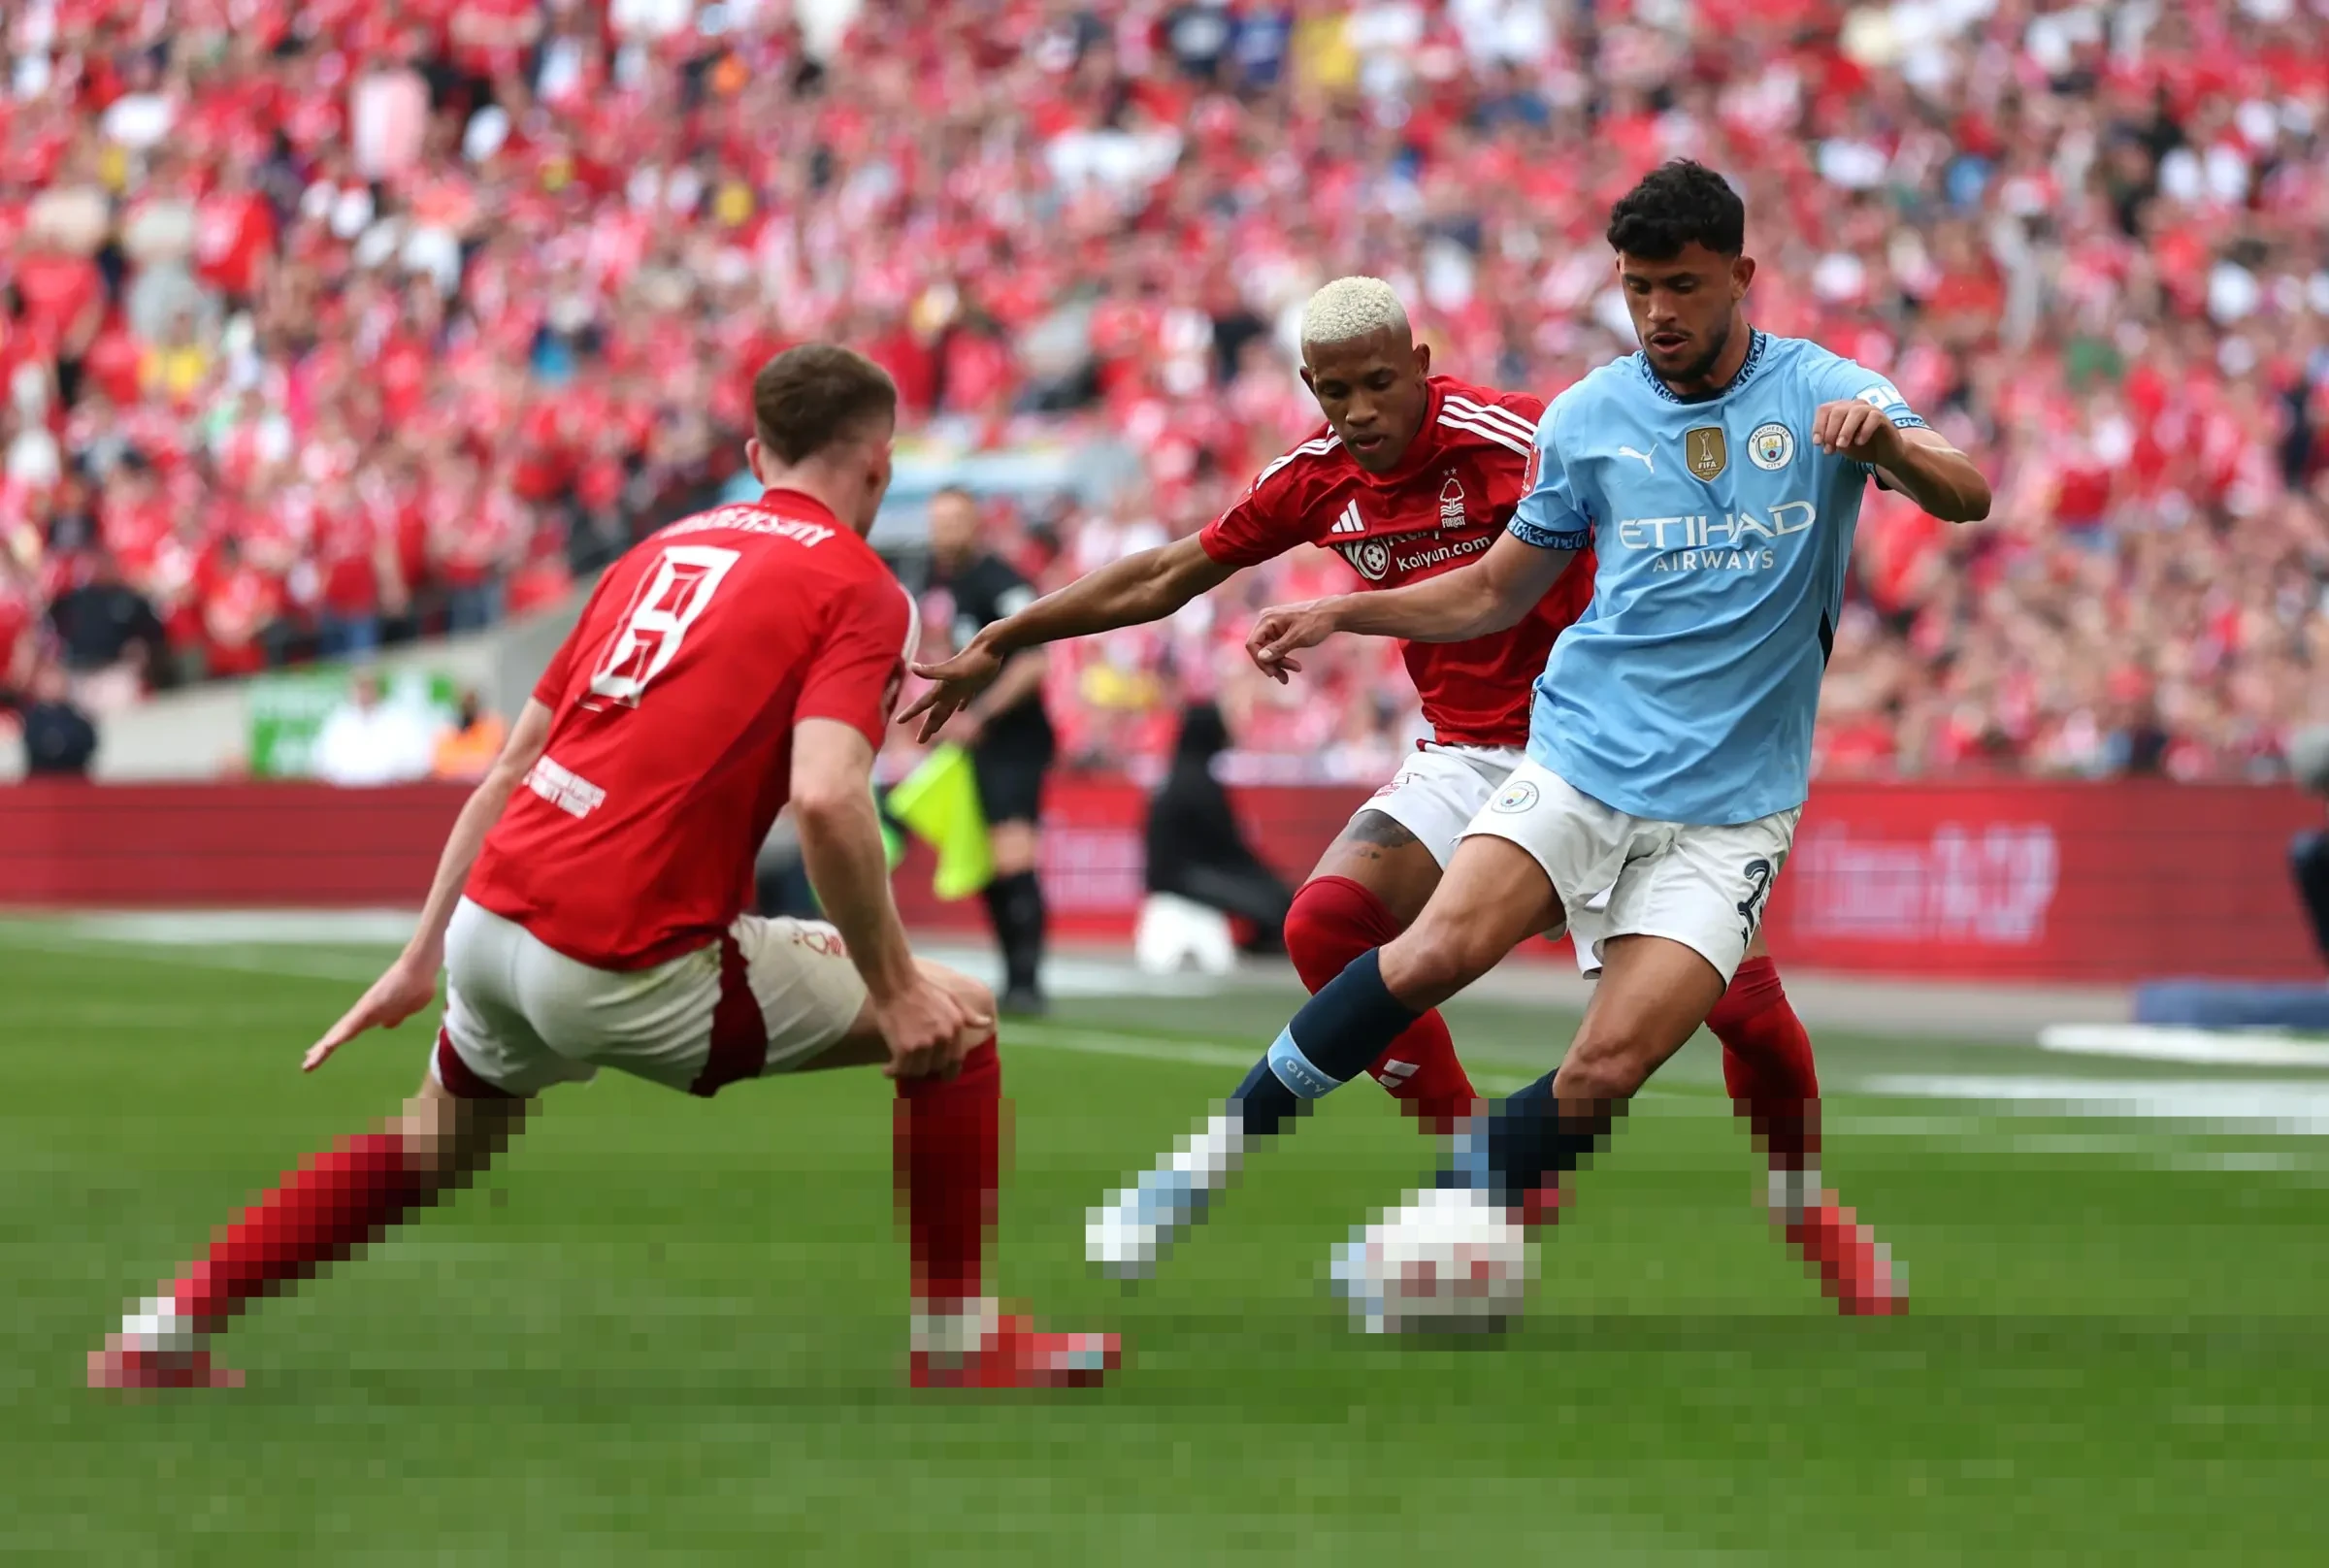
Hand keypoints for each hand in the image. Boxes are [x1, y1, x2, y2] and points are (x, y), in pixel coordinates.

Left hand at [304, 949, 439, 1071]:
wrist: (419, 967)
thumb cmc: (415, 984)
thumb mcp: (406, 1008)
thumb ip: (395, 1016)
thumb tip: (387, 1024)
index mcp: (370, 1015)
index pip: (347, 1033)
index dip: (332, 1044)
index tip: (315, 1056)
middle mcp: (364, 1012)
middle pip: (339, 1034)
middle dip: (322, 1051)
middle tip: (306, 1066)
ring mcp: (365, 1009)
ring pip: (342, 1032)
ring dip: (326, 1047)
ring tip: (310, 1060)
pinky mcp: (370, 1007)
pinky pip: (353, 1025)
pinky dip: (340, 1035)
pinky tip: (330, 1044)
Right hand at [871, 974, 986, 1080]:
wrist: (896, 983)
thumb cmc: (923, 990)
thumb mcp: (952, 999)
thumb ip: (969, 1015)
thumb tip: (987, 1023)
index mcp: (956, 1027)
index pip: (956, 1059)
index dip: (949, 1071)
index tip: (942, 1076)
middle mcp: (944, 1038)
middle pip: (937, 1067)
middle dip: (926, 1068)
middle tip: (914, 1064)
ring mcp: (925, 1044)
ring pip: (918, 1071)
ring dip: (908, 1071)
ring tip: (899, 1066)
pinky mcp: (905, 1048)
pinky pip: (901, 1069)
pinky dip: (892, 1071)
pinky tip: (886, 1070)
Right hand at [898, 638, 1003, 742]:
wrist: (990, 646)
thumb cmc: (973, 660)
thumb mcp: (952, 670)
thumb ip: (932, 672)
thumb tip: (911, 667)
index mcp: (942, 688)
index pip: (924, 704)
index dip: (911, 712)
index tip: (898, 721)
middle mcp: (949, 689)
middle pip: (936, 711)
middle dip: (928, 726)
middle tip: (920, 741)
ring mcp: (961, 686)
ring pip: (949, 707)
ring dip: (942, 718)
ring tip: (937, 729)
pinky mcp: (974, 683)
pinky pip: (966, 697)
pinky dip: (963, 703)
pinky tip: (963, 709)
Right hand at [1245, 599, 1339, 683]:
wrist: (1332, 614)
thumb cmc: (1316, 622)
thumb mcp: (1297, 637)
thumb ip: (1278, 648)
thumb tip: (1260, 657)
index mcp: (1267, 619)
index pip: (1252, 644)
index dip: (1260, 661)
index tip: (1273, 673)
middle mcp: (1267, 622)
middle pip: (1260, 649)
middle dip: (1273, 664)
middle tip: (1285, 678)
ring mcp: (1274, 627)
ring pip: (1269, 651)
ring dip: (1280, 664)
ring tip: (1296, 670)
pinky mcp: (1281, 632)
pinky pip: (1277, 649)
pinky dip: (1284, 659)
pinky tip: (1294, 667)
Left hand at [1812, 400, 1905, 465]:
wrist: (1884, 453)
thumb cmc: (1860, 446)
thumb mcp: (1840, 445)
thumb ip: (1830, 440)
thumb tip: (1821, 441)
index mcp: (1840, 410)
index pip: (1824, 409)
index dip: (1818, 425)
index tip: (1818, 443)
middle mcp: (1854, 406)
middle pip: (1838, 410)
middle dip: (1830, 431)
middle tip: (1830, 449)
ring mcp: (1869, 409)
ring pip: (1855, 412)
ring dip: (1845, 430)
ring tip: (1841, 446)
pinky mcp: (1882, 417)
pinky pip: (1873, 417)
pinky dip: (1864, 430)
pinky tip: (1859, 442)